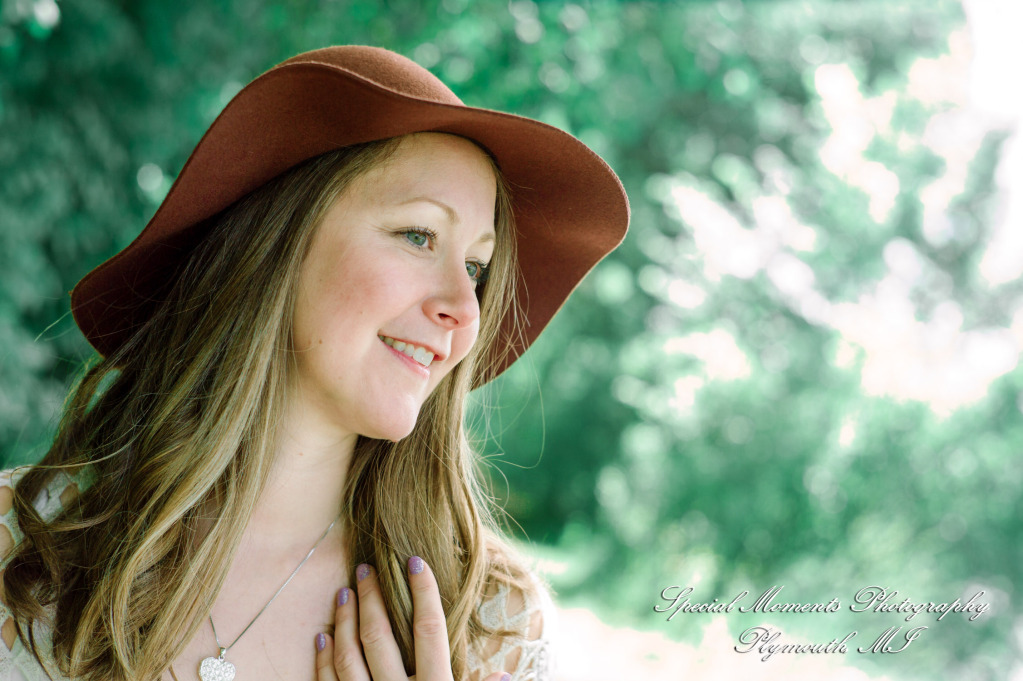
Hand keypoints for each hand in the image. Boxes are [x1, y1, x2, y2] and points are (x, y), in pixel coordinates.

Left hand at [315, 556, 510, 680]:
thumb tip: (503, 674)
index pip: (429, 630)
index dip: (423, 592)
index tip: (415, 561)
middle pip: (380, 637)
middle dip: (372, 598)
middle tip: (365, 569)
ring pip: (349, 658)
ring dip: (344, 622)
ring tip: (344, 593)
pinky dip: (323, 659)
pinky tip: (322, 637)